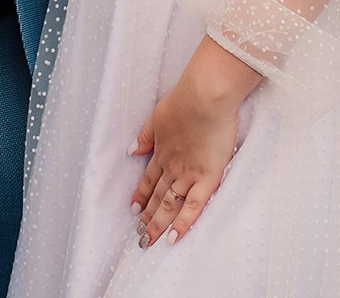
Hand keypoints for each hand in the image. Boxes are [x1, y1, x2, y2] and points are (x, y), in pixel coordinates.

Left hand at [129, 37, 258, 248]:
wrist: (205, 98)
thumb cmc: (185, 100)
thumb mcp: (158, 115)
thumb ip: (146, 135)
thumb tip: (132, 150)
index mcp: (161, 151)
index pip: (148, 179)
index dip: (140, 195)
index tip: (133, 209)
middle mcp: (171, 166)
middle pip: (156, 196)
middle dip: (147, 217)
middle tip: (139, 235)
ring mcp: (188, 174)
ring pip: (169, 205)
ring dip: (158, 224)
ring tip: (149, 240)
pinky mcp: (207, 178)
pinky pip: (193, 206)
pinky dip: (183, 223)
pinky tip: (174, 237)